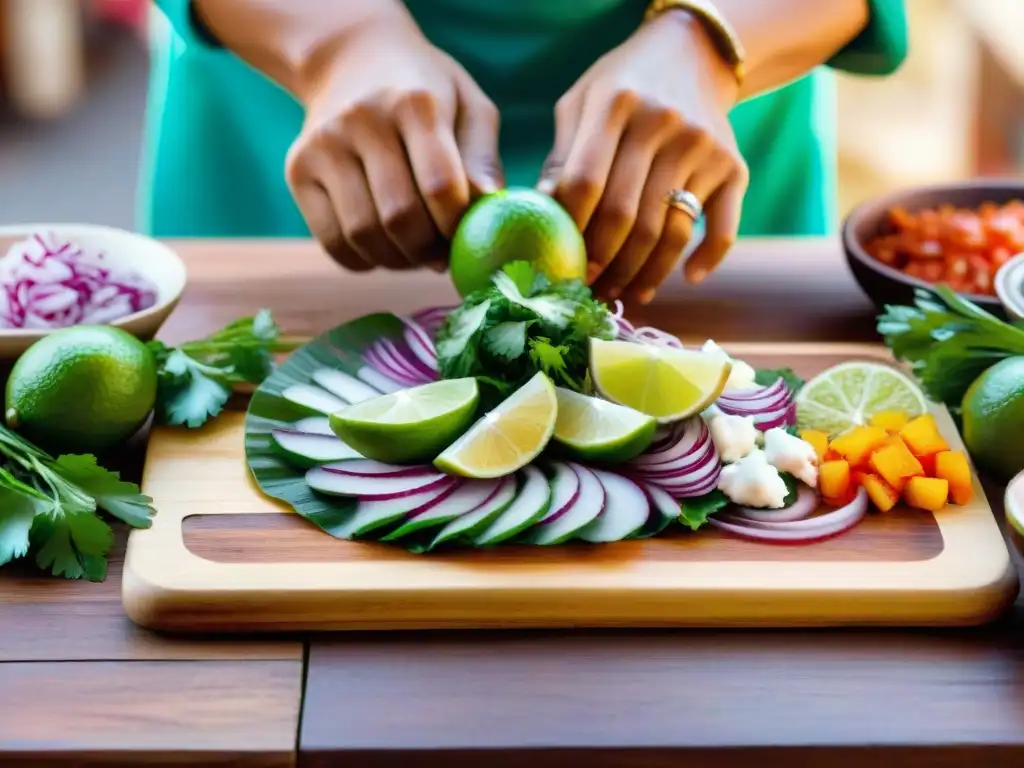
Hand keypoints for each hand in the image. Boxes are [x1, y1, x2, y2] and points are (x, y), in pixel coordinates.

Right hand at [285, 20, 501, 271]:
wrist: (350, 56)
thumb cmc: (426, 90)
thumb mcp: (469, 106)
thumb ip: (484, 158)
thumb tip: (488, 207)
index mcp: (414, 102)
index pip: (440, 186)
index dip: (458, 226)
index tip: (466, 235)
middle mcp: (361, 120)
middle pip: (399, 218)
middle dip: (428, 250)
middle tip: (441, 253)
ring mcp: (323, 146)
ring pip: (364, 236)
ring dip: (398, 260)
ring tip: (415, 250)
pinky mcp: (297, 171)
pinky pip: (332, 243)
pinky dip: (364, 260)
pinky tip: (383, 247)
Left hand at [538, 11, 746, 302]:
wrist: (692, 55)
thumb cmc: (620, 88)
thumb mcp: (580, 103)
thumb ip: (561, 157)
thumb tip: (537, 214)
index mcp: (615, 103)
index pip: (585, 183)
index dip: (569, 231)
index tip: (559, 263)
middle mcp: (663, 123)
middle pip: (627, 216)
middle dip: (603, 264)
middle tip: (589, 291)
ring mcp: (703, 147)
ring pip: (669, 232)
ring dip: (645, 274)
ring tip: (624, 294)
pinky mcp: (734, 167)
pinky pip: (722, 227)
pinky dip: (707, 259)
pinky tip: (687, 278)